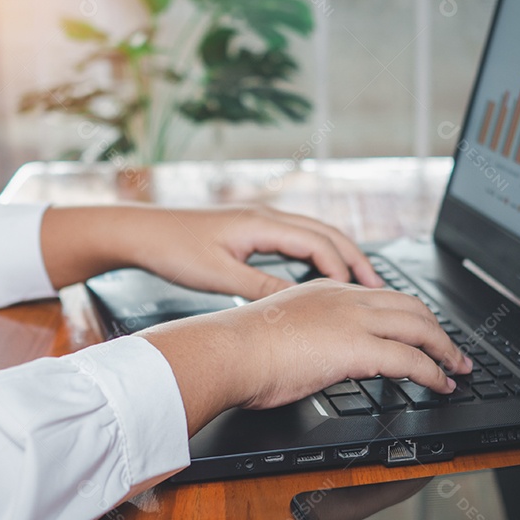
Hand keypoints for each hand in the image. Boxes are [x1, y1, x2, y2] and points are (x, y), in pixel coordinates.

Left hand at [40, 205, 383, 297]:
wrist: (140, 232)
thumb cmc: (172, 249)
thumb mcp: (218, 275)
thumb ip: (259, 287)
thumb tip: (295, 303)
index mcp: (261, 224)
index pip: (318, 243)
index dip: (343, 268)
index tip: (359, 294)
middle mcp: (265, 217)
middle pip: (326, 233)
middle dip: (355, 259)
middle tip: (378, 287)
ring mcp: (258, 221)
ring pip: (313, 233)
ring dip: (339, 255)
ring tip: (359, 282)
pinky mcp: (249, 230)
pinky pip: (296, 239)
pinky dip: (317, 255)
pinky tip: (319, 275)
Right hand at [138, 279, 471, 435]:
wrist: (227, 351)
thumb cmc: (239, 349)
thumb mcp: (280, 331)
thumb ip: (306, 336)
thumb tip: (313, 357)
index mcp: (325, 290)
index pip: (381, 296)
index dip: (409, 314)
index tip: (421, 331)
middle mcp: (344, 297)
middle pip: (411, 305)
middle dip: (438, 329)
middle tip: (452, 351)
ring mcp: (354, 319)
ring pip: (420, 327)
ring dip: (445, 350)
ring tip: (457, 369)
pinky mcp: (358, 347)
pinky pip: (412, 359)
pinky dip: (433, 373)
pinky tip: (440, 385)